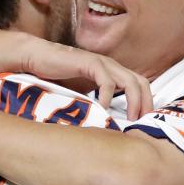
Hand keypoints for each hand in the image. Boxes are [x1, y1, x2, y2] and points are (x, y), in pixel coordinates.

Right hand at [17, 38, 151, 119]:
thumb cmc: (57, 76)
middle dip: (146, 103)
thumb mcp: (83, 93)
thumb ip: (96, 103)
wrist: (37, 58)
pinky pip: (106, 81)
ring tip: (129, 118)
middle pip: (140, 82)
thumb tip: (106, 126)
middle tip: (143, 122)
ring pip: (129, 81)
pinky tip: (102, 108)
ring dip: (133, 101)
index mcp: (112, 72)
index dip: (145, 101)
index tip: (144, 121)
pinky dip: (108, 97)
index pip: (139, 84)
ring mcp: (102, 63)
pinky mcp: (89, 63)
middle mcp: (111, 66)